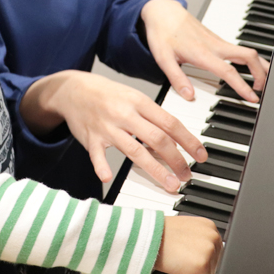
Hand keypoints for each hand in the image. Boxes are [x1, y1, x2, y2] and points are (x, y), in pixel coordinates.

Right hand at [22, 70, 207, 191]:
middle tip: (187, 176)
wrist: (72, 89)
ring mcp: (107, 127)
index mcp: (139, 101)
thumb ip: (152, 118)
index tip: (201, 156)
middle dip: (176, 159)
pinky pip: (97, 155)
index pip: (170, 122)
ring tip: (170, 184)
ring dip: (155, 169)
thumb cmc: (107, 95)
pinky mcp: (90, 139)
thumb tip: (174, 141)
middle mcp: (125, 114)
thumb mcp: (133, 98)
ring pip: (134, 150)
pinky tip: (107, 177)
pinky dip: (101, 166)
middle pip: (157, 138)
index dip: (188, 140)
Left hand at [140, 0, 268, 102]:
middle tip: (261, 91)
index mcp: (202, 52)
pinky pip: (240, 50)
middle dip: (261, 73)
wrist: (163, 11)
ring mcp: (218, 41)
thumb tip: (189, 96)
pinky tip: (251, 69)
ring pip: (248, 51)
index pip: (228, 71)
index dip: (242, 85)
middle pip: (249, 56)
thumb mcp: (163, 58)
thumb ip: (177, 78)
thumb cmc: (162, 33)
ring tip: (262, 82)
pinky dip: (251, 60)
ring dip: (259, 65)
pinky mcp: (218, 40)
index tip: (252, 98)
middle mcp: (215, 45)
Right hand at [154, 215, 222, 273]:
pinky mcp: (202, 265)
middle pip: (214, 262)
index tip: (189, 251)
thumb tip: (205, 248)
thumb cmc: (162, 234)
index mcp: (210, 226)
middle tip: (182, 255)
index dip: (200, 254)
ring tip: (180, 258)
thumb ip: (200, 237)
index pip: (215, 250)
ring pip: (209, 272)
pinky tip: (179, 266)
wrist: (150, 237)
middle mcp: (213, 237)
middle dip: (199, 262)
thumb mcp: (188, 228)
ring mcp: (209, 251)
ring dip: (195, 270)